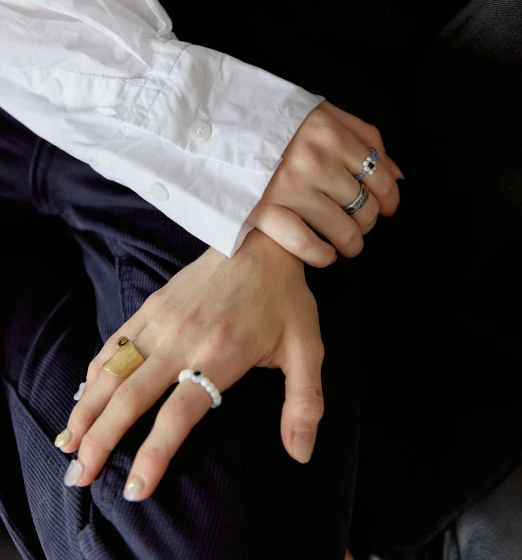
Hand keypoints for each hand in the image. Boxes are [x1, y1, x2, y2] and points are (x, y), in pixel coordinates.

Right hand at [55, 231, 324, 500]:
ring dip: (87, 410)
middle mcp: (182, 339)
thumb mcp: (307, 349)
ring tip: (67, 445)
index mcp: (219, 355)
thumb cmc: (285, 297)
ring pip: (114, 371)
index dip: (153, 455)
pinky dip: (95, 372)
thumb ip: (305, 404)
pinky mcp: (152, 305)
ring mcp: (161, 320)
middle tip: (78, 477)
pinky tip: (82, 396)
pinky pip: (115, 343)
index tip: (135, 490)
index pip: (177, 415)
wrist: (261, 238)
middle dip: (100, 441)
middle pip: (130, 398)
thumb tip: (301, 455)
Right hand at [248, 101, 402, 266]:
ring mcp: (290, 189)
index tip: (385, 207)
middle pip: (365, 208)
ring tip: (344, 241)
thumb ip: (364, 135)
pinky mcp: (266, 213)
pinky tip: (325, 252)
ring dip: (351, 243)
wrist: (218, 132)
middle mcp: (314, 161)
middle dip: (368, 222)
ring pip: (344, 232)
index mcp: (330, 134)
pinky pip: (309, 247)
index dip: (390, 199)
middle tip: (358, 222)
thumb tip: (397, 174)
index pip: (381, 178)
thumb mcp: (321, 113)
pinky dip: (323, 256)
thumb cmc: (275, 123)